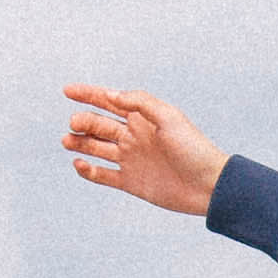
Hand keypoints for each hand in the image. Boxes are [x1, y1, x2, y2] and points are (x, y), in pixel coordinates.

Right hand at [62, 81, 226, 216]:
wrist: (209, 186)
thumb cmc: (194, 149)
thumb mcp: (169, 117)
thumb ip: (140, 102)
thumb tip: (112, 94)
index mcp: (142, 119)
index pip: (109, 102)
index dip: (87, 94)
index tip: (67, 91)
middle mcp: (133, 137)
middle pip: (98, 124)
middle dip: (82, 121)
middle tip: (75, 124)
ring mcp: (131, 160)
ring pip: (96, 148)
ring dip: (79, 143)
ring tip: (68, 141)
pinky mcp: (131, 182)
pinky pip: (102, 175)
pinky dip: (88, 170)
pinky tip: (79, 163)